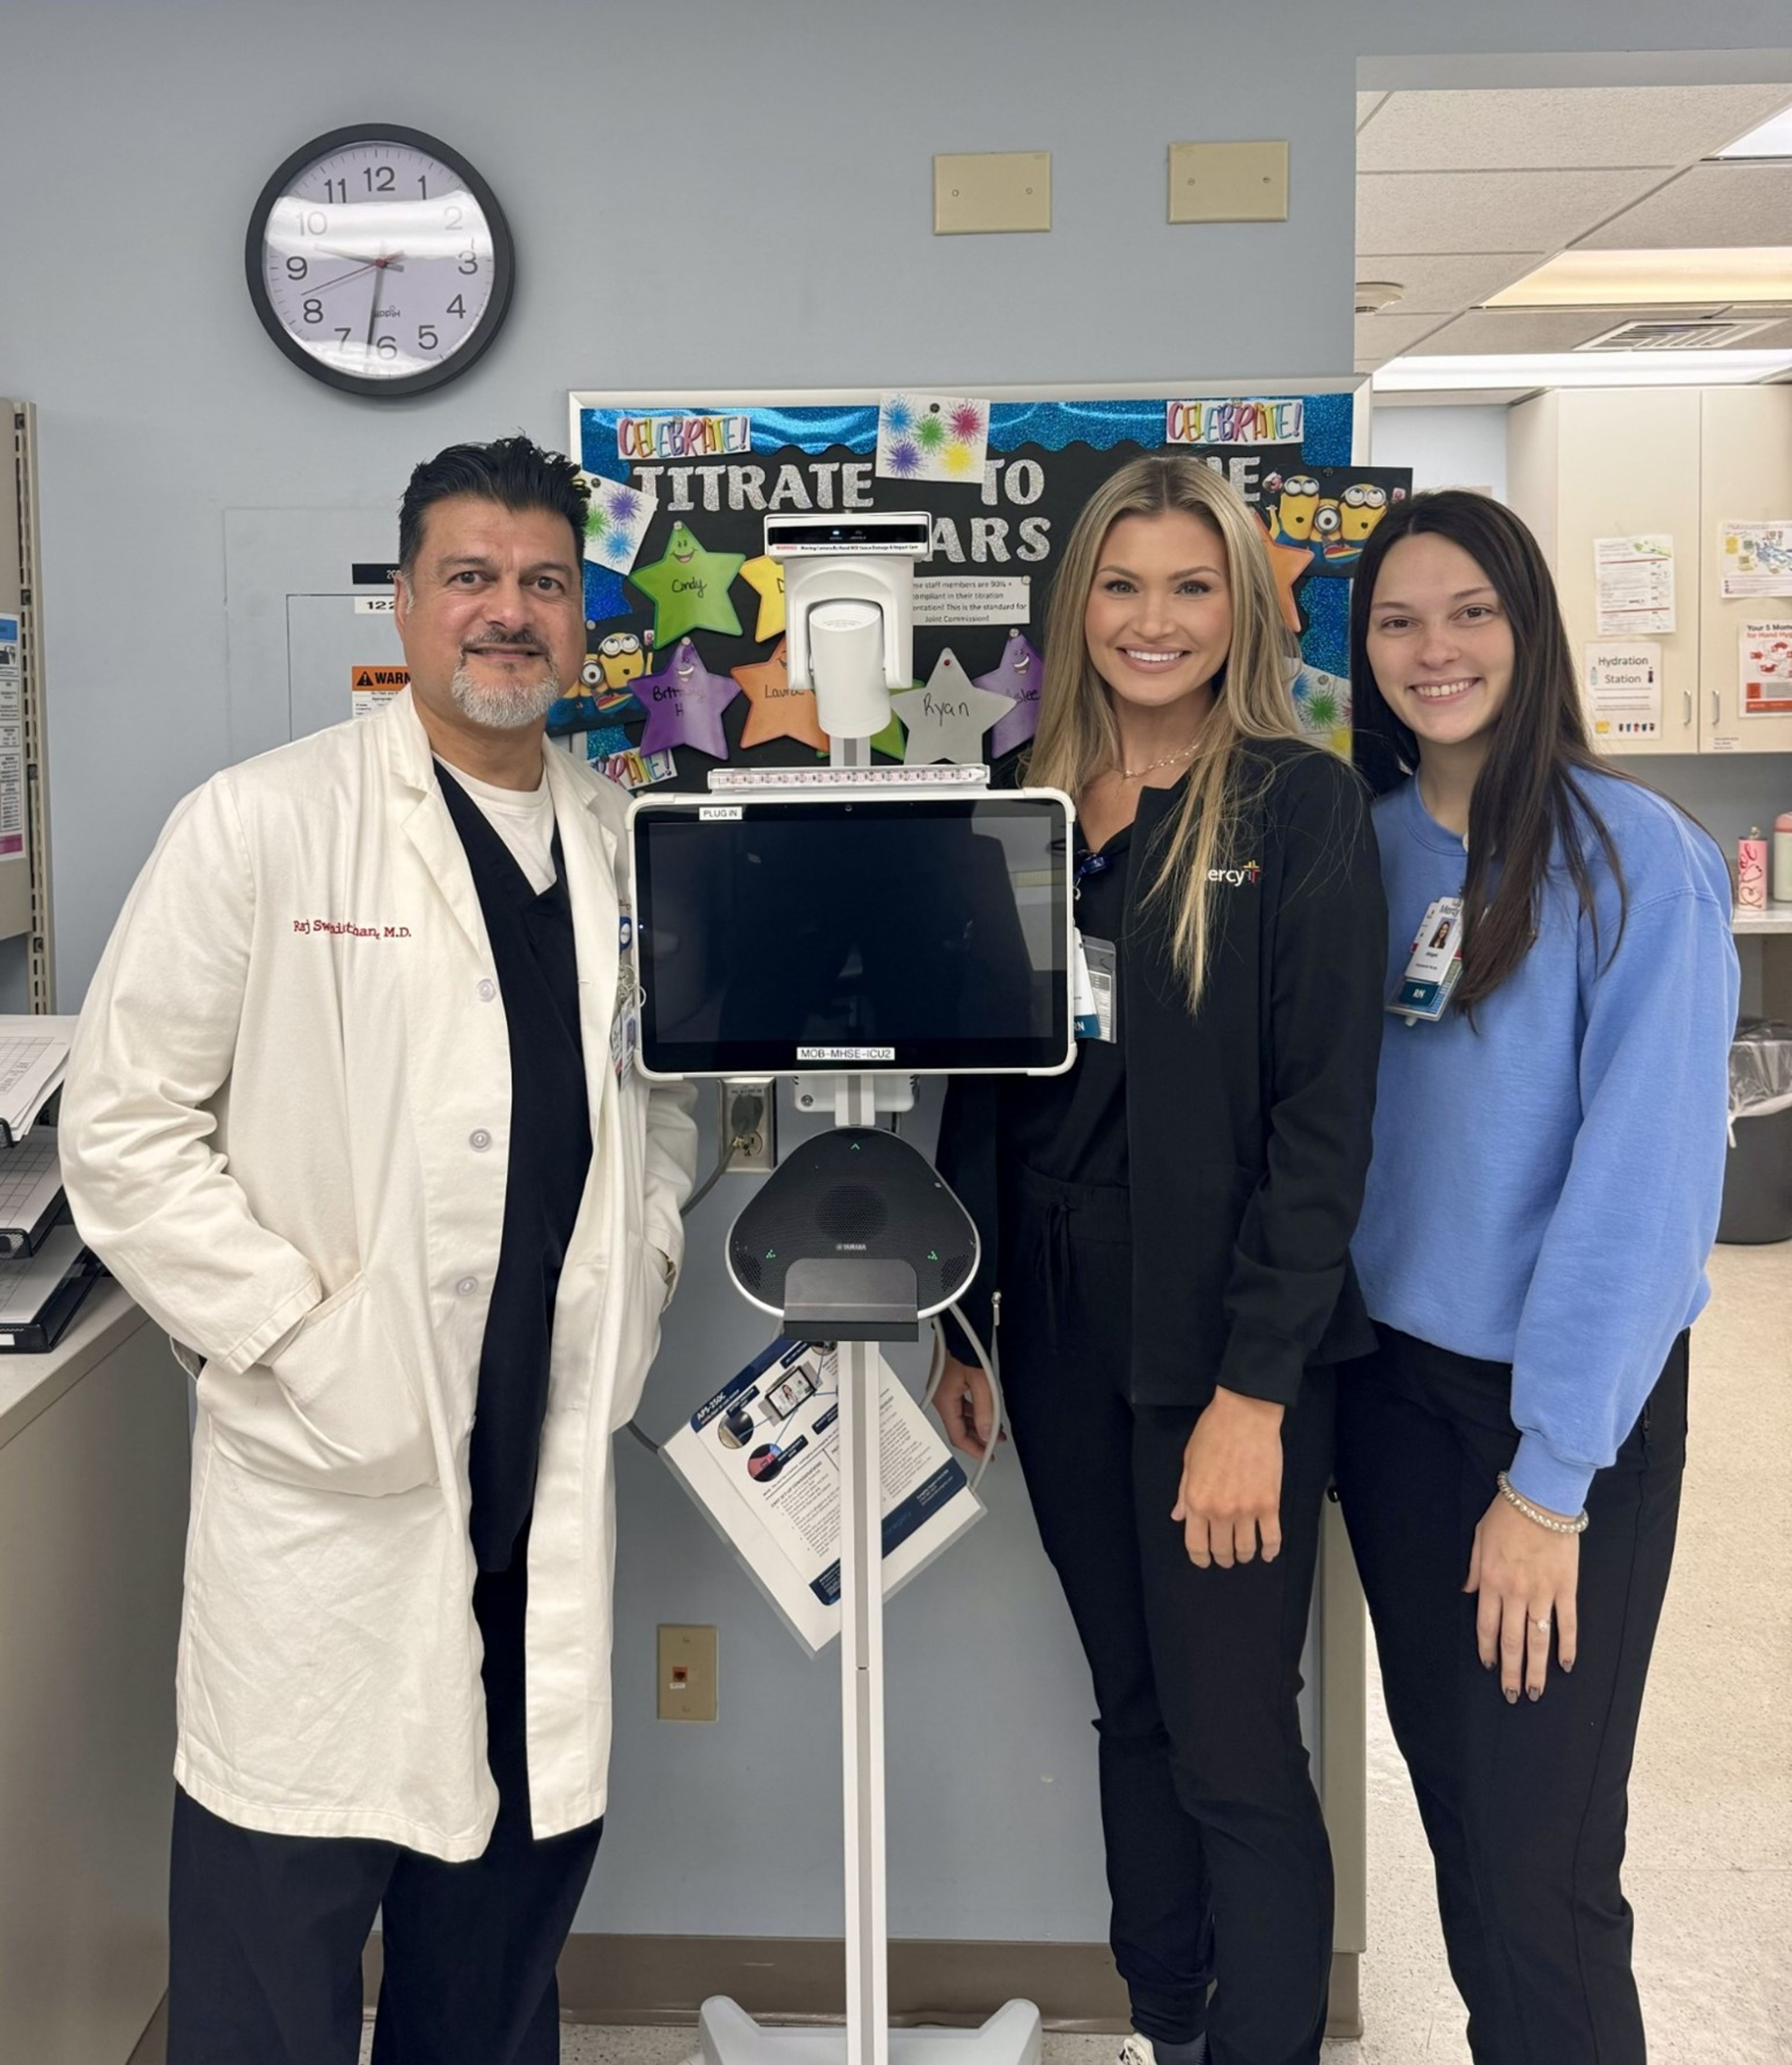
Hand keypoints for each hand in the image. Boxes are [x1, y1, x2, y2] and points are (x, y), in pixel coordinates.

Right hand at [932, 1353, 996, 1460]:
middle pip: (958, 1427)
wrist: (960, 1326)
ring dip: (978, 1424)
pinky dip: (974, 1411)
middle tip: (994, 1445)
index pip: (957, 1435)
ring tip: (996, 1430)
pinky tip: (986, 1412)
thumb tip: (988, 1434)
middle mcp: (940, 1397)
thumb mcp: (982, 1383)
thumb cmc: (965, 1347)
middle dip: (978, 1438)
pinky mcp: (948, 1382)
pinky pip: (961, 1403)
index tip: (987, 1455)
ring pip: (960, 1416)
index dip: (974, 1448)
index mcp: (944, 1400)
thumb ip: (986, 1411)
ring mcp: (943, 1390)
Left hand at [1172, 1387, 1284, 1567]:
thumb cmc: (1213, 1432)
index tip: (1204, 1561)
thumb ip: (1183, 1493)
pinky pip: (1273, 1538)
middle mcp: (1221, 1511)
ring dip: (1244, 1555)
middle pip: (1222, 1550)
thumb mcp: (1189, 1461)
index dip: (1200, 1558)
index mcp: (1197, 1501)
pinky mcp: (1270, 1504)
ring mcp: (1247, 1509)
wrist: (1245, 1415)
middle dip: (1223, 1558)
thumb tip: (1178, 1517)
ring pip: (1246, 1548)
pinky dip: (1270, 1550)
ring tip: (1244, 1554)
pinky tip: (1267, 1554)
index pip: (1196, 1544)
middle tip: (1225, 1557)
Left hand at [1466, 1492, 1579, 1701]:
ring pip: (1538, 1639)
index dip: (1488, 1650)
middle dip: (1511, 1671)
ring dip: (1537, 1669)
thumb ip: (1474, 1569)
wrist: (1542, 1498)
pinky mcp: (1566, 1588)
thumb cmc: (1507, 1515)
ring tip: (1535, 1692)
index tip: (1489, 1668)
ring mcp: (1543, 1593)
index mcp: (1492, 1581)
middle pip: (1512, 1641)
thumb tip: (1467, 1592)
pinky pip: (1567, 1623)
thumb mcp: (1479, 1538)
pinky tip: (1566, 1665)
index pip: (1487, 1626)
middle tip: (1512, 1696)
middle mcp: (1516, 1593)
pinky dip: (1568, 1646)